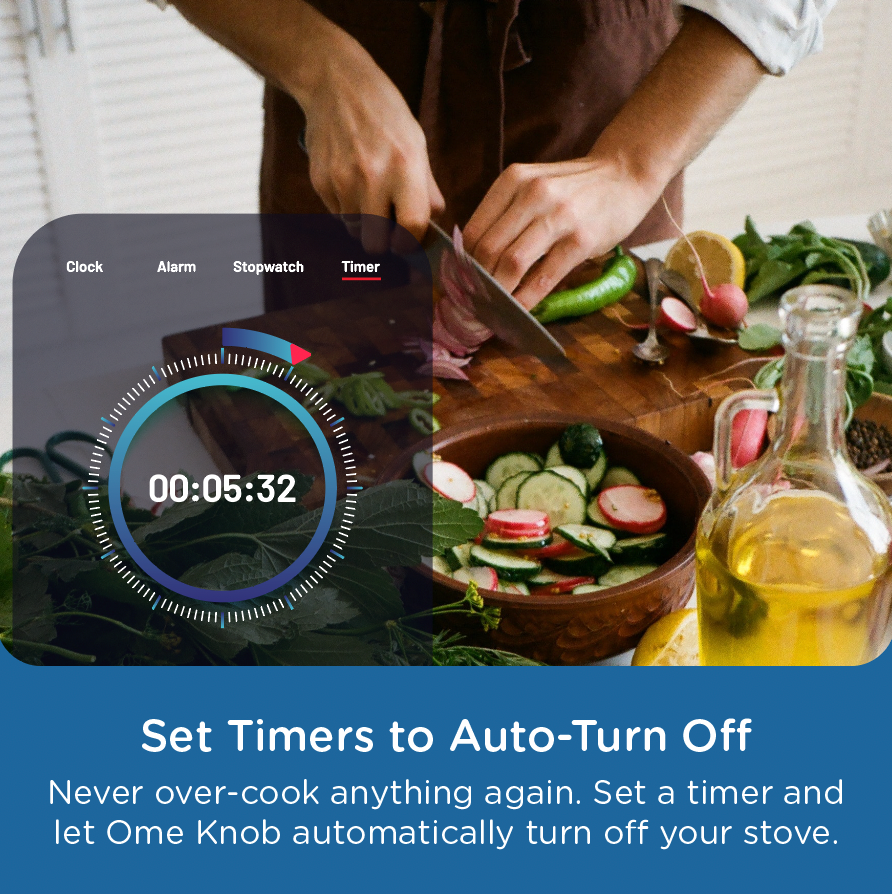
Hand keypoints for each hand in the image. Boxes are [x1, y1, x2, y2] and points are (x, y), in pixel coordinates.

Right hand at [299, 41, 443, 252]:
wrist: (335, 83)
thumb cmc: (384, 114)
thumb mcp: (416, 143)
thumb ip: (427, 189)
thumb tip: (433, 226)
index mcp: (405, 167)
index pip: (411, 229)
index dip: (411, 242)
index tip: (410, 238)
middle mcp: (372, 177)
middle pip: (375, 245)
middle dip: (383, 241)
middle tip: (388, 225)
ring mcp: (342, 180)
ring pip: (355, 231)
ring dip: (365, 223)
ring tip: (369, 194)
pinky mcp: (320, 181)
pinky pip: (337, 215)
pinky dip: (347, 206)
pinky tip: (351, 179)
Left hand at [463, 156, 659, 308]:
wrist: (625, 174)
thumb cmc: (574, 188)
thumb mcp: (534, 185)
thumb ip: (505, 214)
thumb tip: (473, 259)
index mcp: (513, 181)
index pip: (473, 231)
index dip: (462, 264)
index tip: (461, 285)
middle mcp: (533, 195)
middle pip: (488, 250)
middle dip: (476, 283)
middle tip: (473, 304)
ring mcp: (559, 216)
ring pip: (512, 263)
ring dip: (498, 294)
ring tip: (491, 310)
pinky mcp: (581, 240)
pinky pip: (544, 277)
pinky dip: (527, 299)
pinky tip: (519, 311)